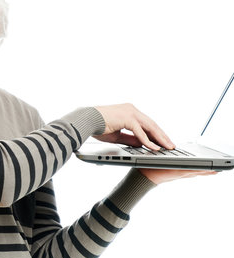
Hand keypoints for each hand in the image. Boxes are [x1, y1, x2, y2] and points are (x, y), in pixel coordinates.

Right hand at [93, 103, 216, 183]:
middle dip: (162, 136)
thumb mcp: (117, 135)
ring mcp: (130, 112)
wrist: (86, 120)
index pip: (146, 123)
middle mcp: (131, 109)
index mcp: (128, 111)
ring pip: (150, 126)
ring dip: (160, 138)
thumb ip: (130, 139)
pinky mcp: (127, 118)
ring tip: (168, 147)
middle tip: (171, 145)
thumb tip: (142, 144)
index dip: (156, 133)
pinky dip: (148, 141)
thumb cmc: (97, 126)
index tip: (163, 142)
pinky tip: (155, 148)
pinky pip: (140, 132)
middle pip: (152, 124)